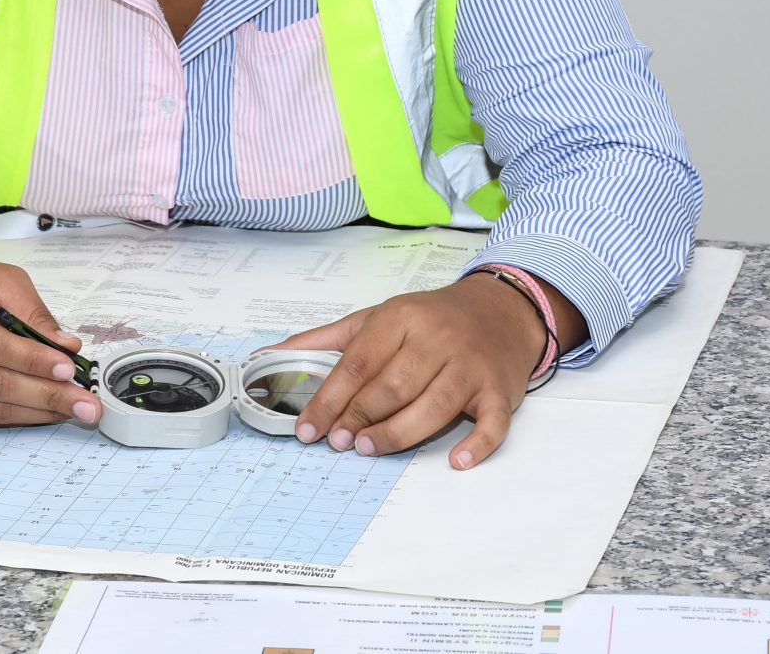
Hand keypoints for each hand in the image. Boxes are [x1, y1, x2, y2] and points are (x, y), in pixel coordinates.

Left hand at [263, 275, 552, 465]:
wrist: (501, 310)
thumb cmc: (432, 319)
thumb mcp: (377, 318)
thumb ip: (325, 339)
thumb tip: (268, 356)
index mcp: (401, 318)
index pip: (358, 363)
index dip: (329, 398)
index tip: (308, 428)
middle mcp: (437, 339)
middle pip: (393, 386)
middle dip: (360, 417)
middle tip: (337, 442)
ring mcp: (470, 365)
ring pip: (433, 405)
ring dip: (399, 432)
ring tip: (369, 449)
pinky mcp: (500, 390)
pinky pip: (492, 422)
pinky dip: (477, 444)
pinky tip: (457, 461)